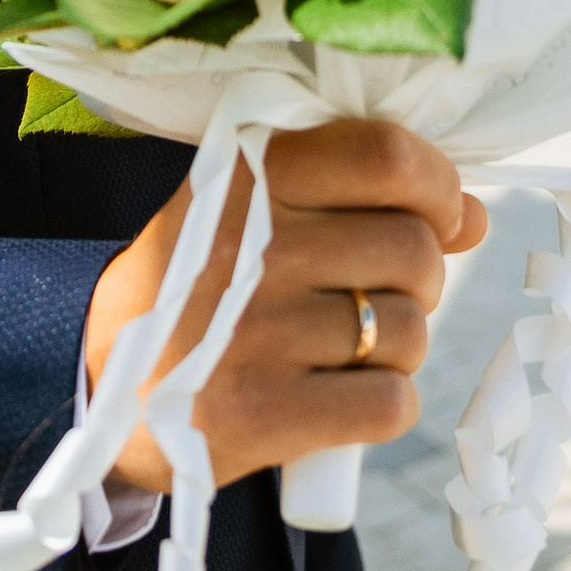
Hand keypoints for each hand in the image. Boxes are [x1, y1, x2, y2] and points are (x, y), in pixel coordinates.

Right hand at [85, 119, 486, 494]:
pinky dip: (385, 404)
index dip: (437, 186)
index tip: (433, 215)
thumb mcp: (250, 212)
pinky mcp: (263, 414)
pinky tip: (343, 397)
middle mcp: (253, 245)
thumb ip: (356, 197)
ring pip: (410, 330)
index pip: (388, 156)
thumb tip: (473, 217)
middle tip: (370, 296)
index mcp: (248, 176)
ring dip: (398, 347)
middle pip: (415, 250)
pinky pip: (390, 402)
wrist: (97, 386)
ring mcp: (257, 332)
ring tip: (346, 349)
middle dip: (416, 281)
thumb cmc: (195, 287)